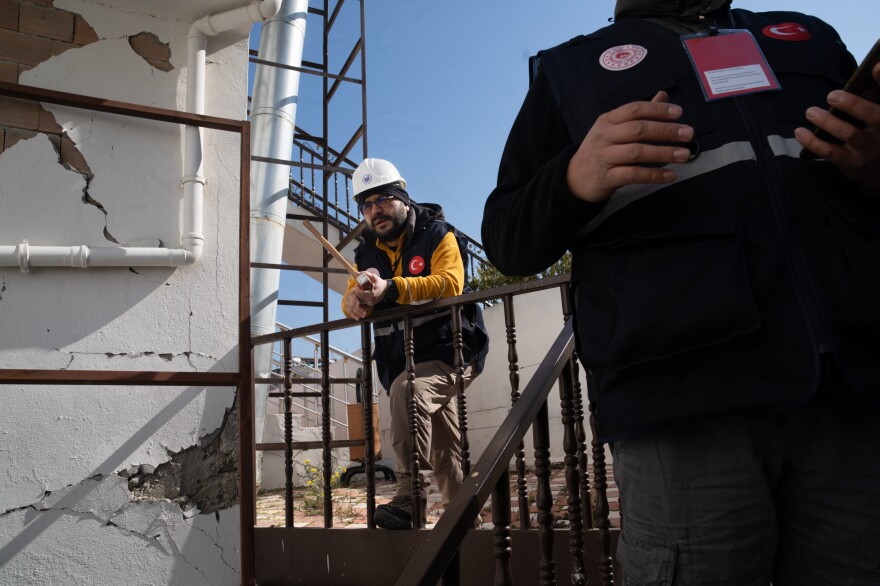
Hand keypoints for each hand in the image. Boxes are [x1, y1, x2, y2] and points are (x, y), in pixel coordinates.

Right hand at [344, 288, 372, 320]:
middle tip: (365, 313)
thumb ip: (366, 293)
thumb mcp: (364, 290)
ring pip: (351, 309)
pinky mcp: (347, 306)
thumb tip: (371, 294)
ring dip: (357, 313)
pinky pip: (349, 312)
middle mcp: (349, 297)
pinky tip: (358, 319)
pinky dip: (353, 316)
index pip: (353, 296)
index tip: (358, 304)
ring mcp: (347, 302)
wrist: (356, 291)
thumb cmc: (363, 291)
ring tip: (363, 316)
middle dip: (358, 309)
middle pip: (352, 304)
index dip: (355, 300)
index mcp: (353, 292)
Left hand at [354, 271, 387, 305]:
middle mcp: (370, 300)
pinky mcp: (371, 304)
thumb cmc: (379, 282)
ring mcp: (371, 303)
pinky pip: (363, 300)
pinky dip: (362, 297)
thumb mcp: (374, 277)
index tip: (358, 284)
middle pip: (358, 296)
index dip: (357, 288)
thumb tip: (359, 273)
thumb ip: (366, 274)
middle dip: (358, 291)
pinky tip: (365, 292)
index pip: (359, 293)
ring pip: (360, 299)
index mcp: (371, 294)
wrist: (385, 288)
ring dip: (359, 294)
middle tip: (360, 286)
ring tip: (363, 289)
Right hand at [566, 91, 694, 202]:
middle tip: (688, 134)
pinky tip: (670, 175)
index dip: (657, 110)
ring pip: (636, 152)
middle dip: (665, 131)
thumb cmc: (601, 150)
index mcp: (607, 120)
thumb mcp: (614, 128)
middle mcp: (604, 137)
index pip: (634, 110)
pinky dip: (653, 175)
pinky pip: (633, 175)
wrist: (575, 177)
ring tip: (684, 154)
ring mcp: (603, 157)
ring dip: (663, 153)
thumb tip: (663, 96)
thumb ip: (639, 114)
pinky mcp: (606, 178)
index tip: (679, 113)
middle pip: (637, 129)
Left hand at [795, 62, 879, 191]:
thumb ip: (873, 91)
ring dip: (828, 122)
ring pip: (850, 134)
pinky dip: (813, 142)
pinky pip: (831, 152)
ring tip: (811, 112)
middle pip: (874, 115)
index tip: (874, 66)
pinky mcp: (851, 161)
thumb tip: (871, 69)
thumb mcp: (874, 110)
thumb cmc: (870, 129)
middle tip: (832, 95)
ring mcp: (868, 147)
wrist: (874, 165)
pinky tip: (800, 132)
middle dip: (853, 104)